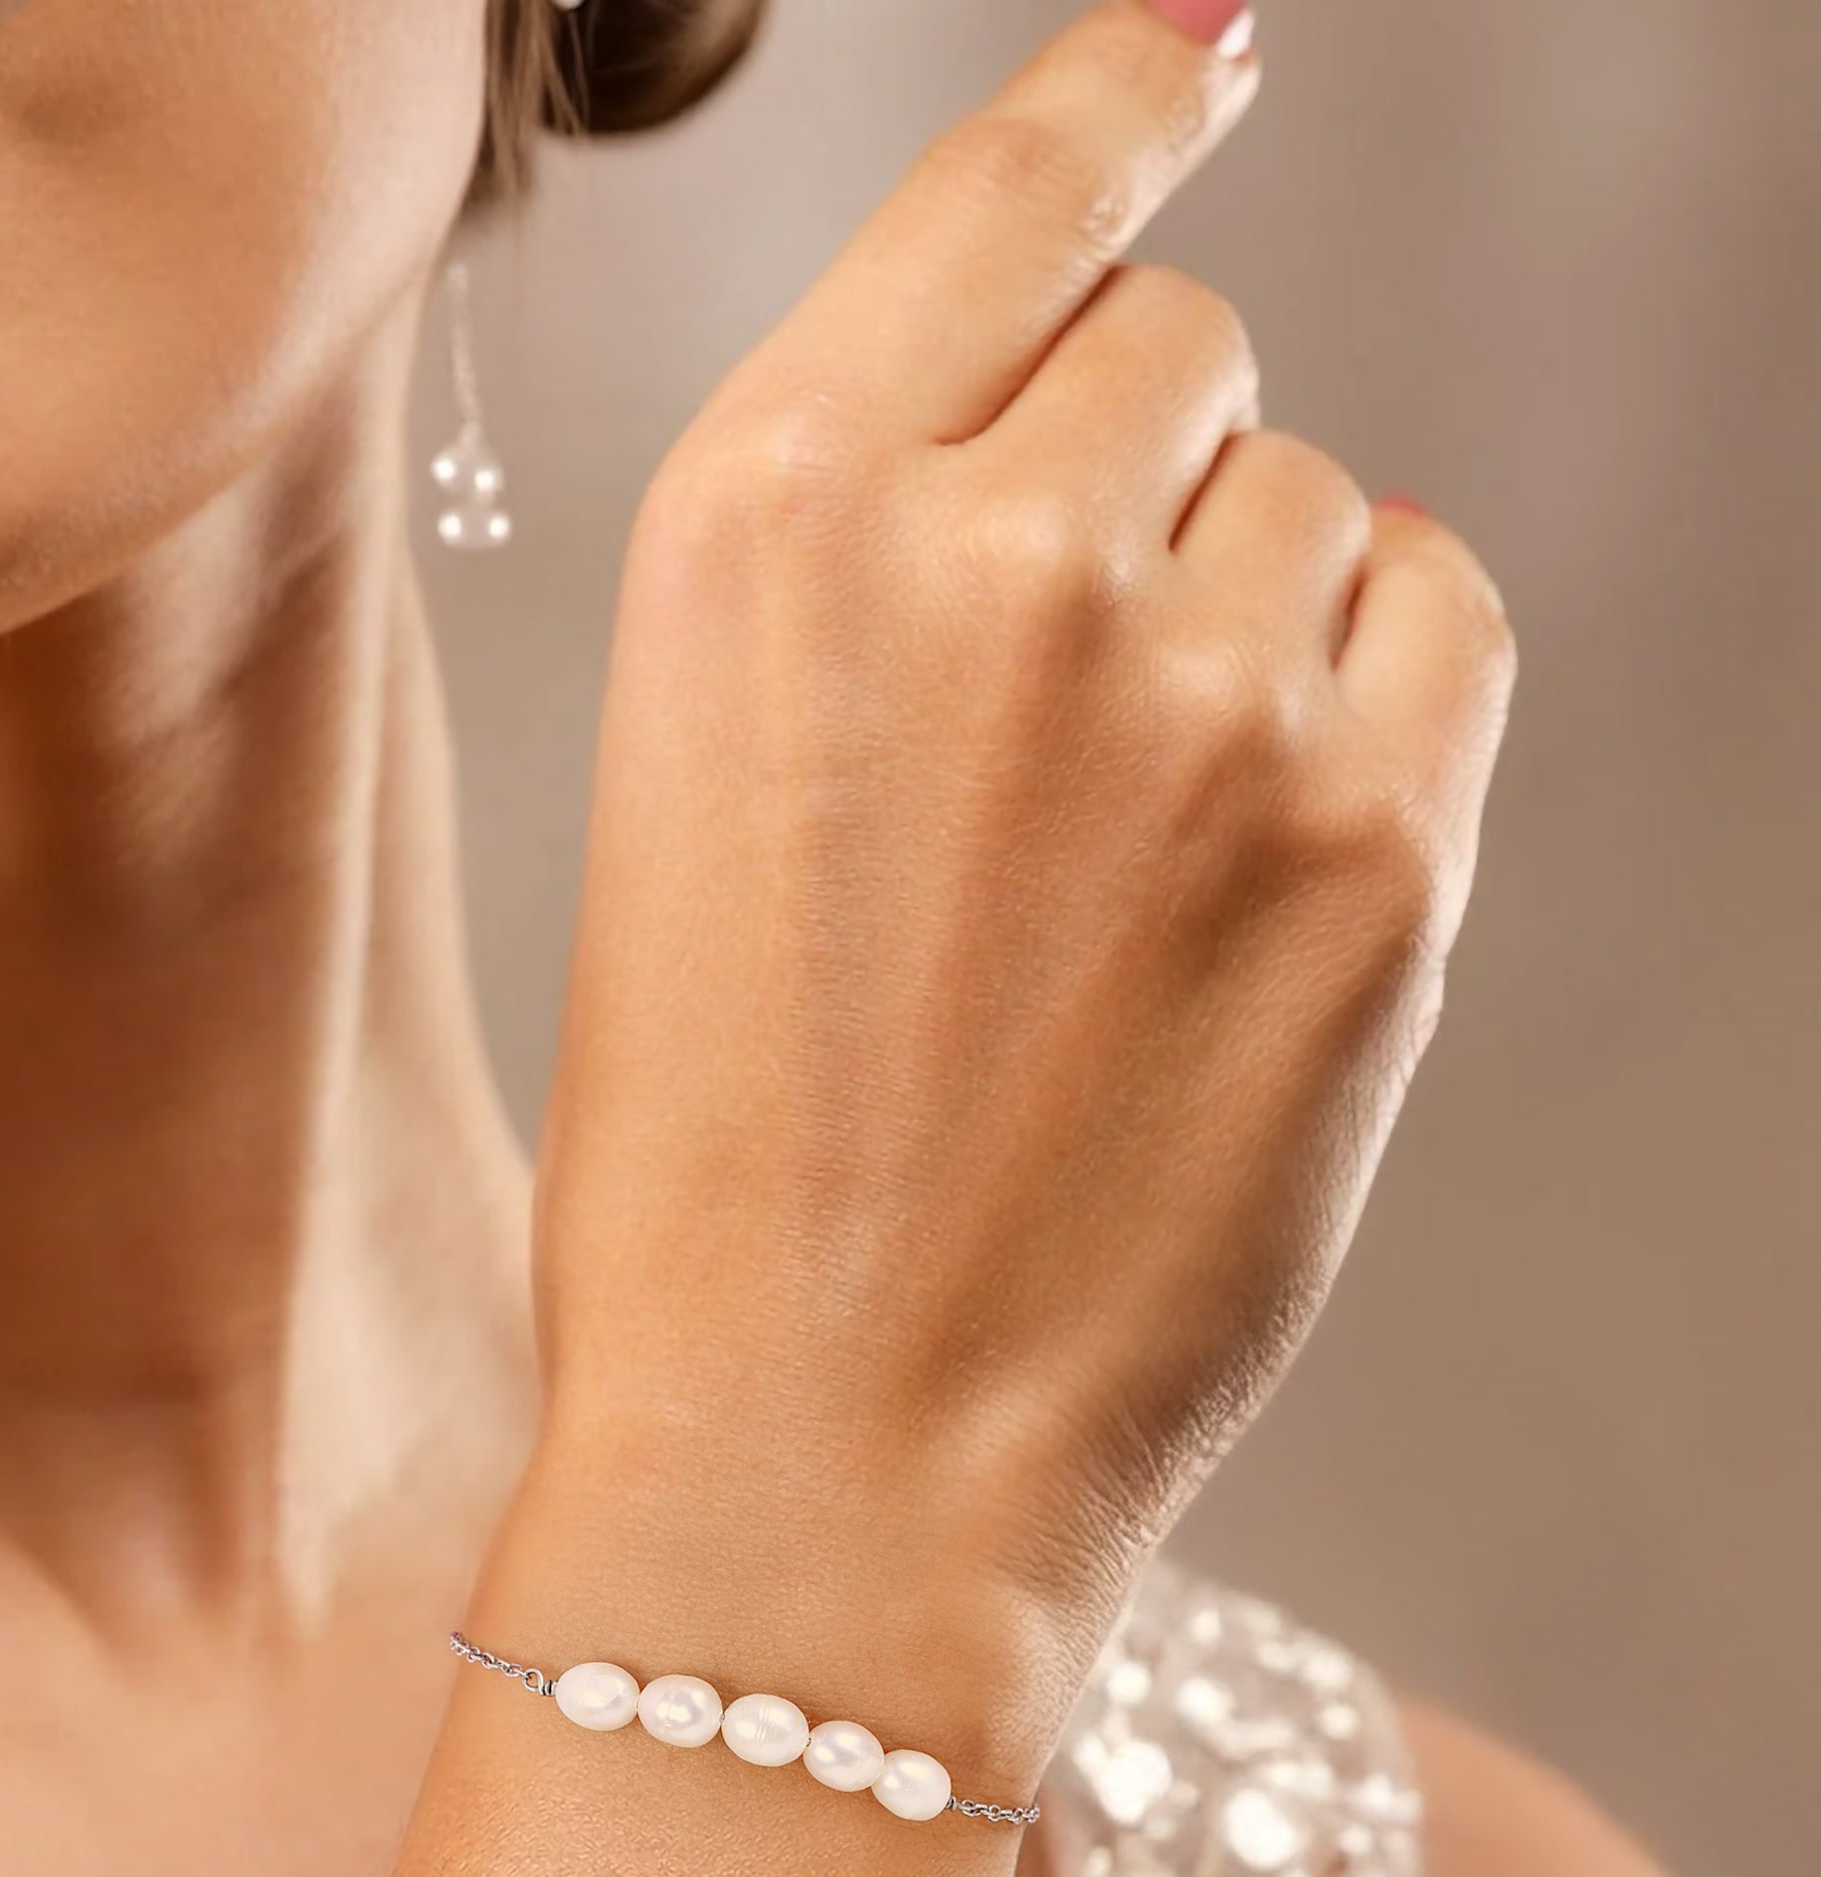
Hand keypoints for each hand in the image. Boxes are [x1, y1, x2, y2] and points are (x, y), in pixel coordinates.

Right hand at [524, 0, 1514, 1644]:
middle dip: (1140, 485)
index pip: (1010, 198)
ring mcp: (1200, 697)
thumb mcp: (701, 797)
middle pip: (1185, 350)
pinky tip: (1266, 856)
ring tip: (1133, 857)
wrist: (815, 1467)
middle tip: (1063, 724)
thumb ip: (886, 576)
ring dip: (1253, 620)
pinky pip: (1441, 621)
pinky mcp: (1373, 847)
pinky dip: (1380, 691)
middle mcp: (989, 554)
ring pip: (1317, 500)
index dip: (1122, 110)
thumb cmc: (722, 1173)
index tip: (1204, 48)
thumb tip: (1144, 450)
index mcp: (763, 519)